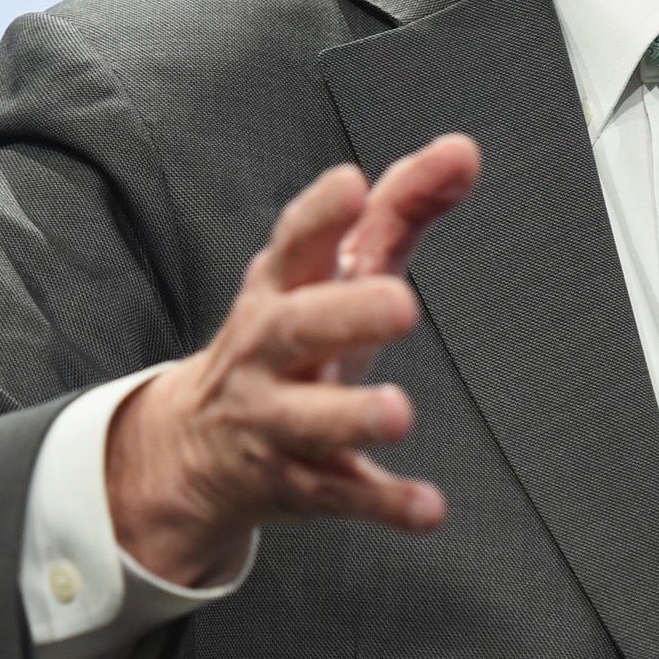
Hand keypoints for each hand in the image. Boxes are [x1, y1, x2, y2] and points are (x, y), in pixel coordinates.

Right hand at [106, 134, 481, 586]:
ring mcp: (276, 421)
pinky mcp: (297, 485)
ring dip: (352, 416)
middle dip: (342, 314)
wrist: (196, 446)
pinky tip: (427, 507)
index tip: (352, 185)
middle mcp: (269, 352)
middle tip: (401, 304)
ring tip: (398, 412)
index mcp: (281, 289)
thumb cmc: (288, 337)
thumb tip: (462, 150)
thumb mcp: (333, 272)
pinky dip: (383, 504)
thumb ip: (400, 209)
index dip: (320, 215)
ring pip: (307, 421)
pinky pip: (339, 497)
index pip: (294, 244)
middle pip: (296, 329)